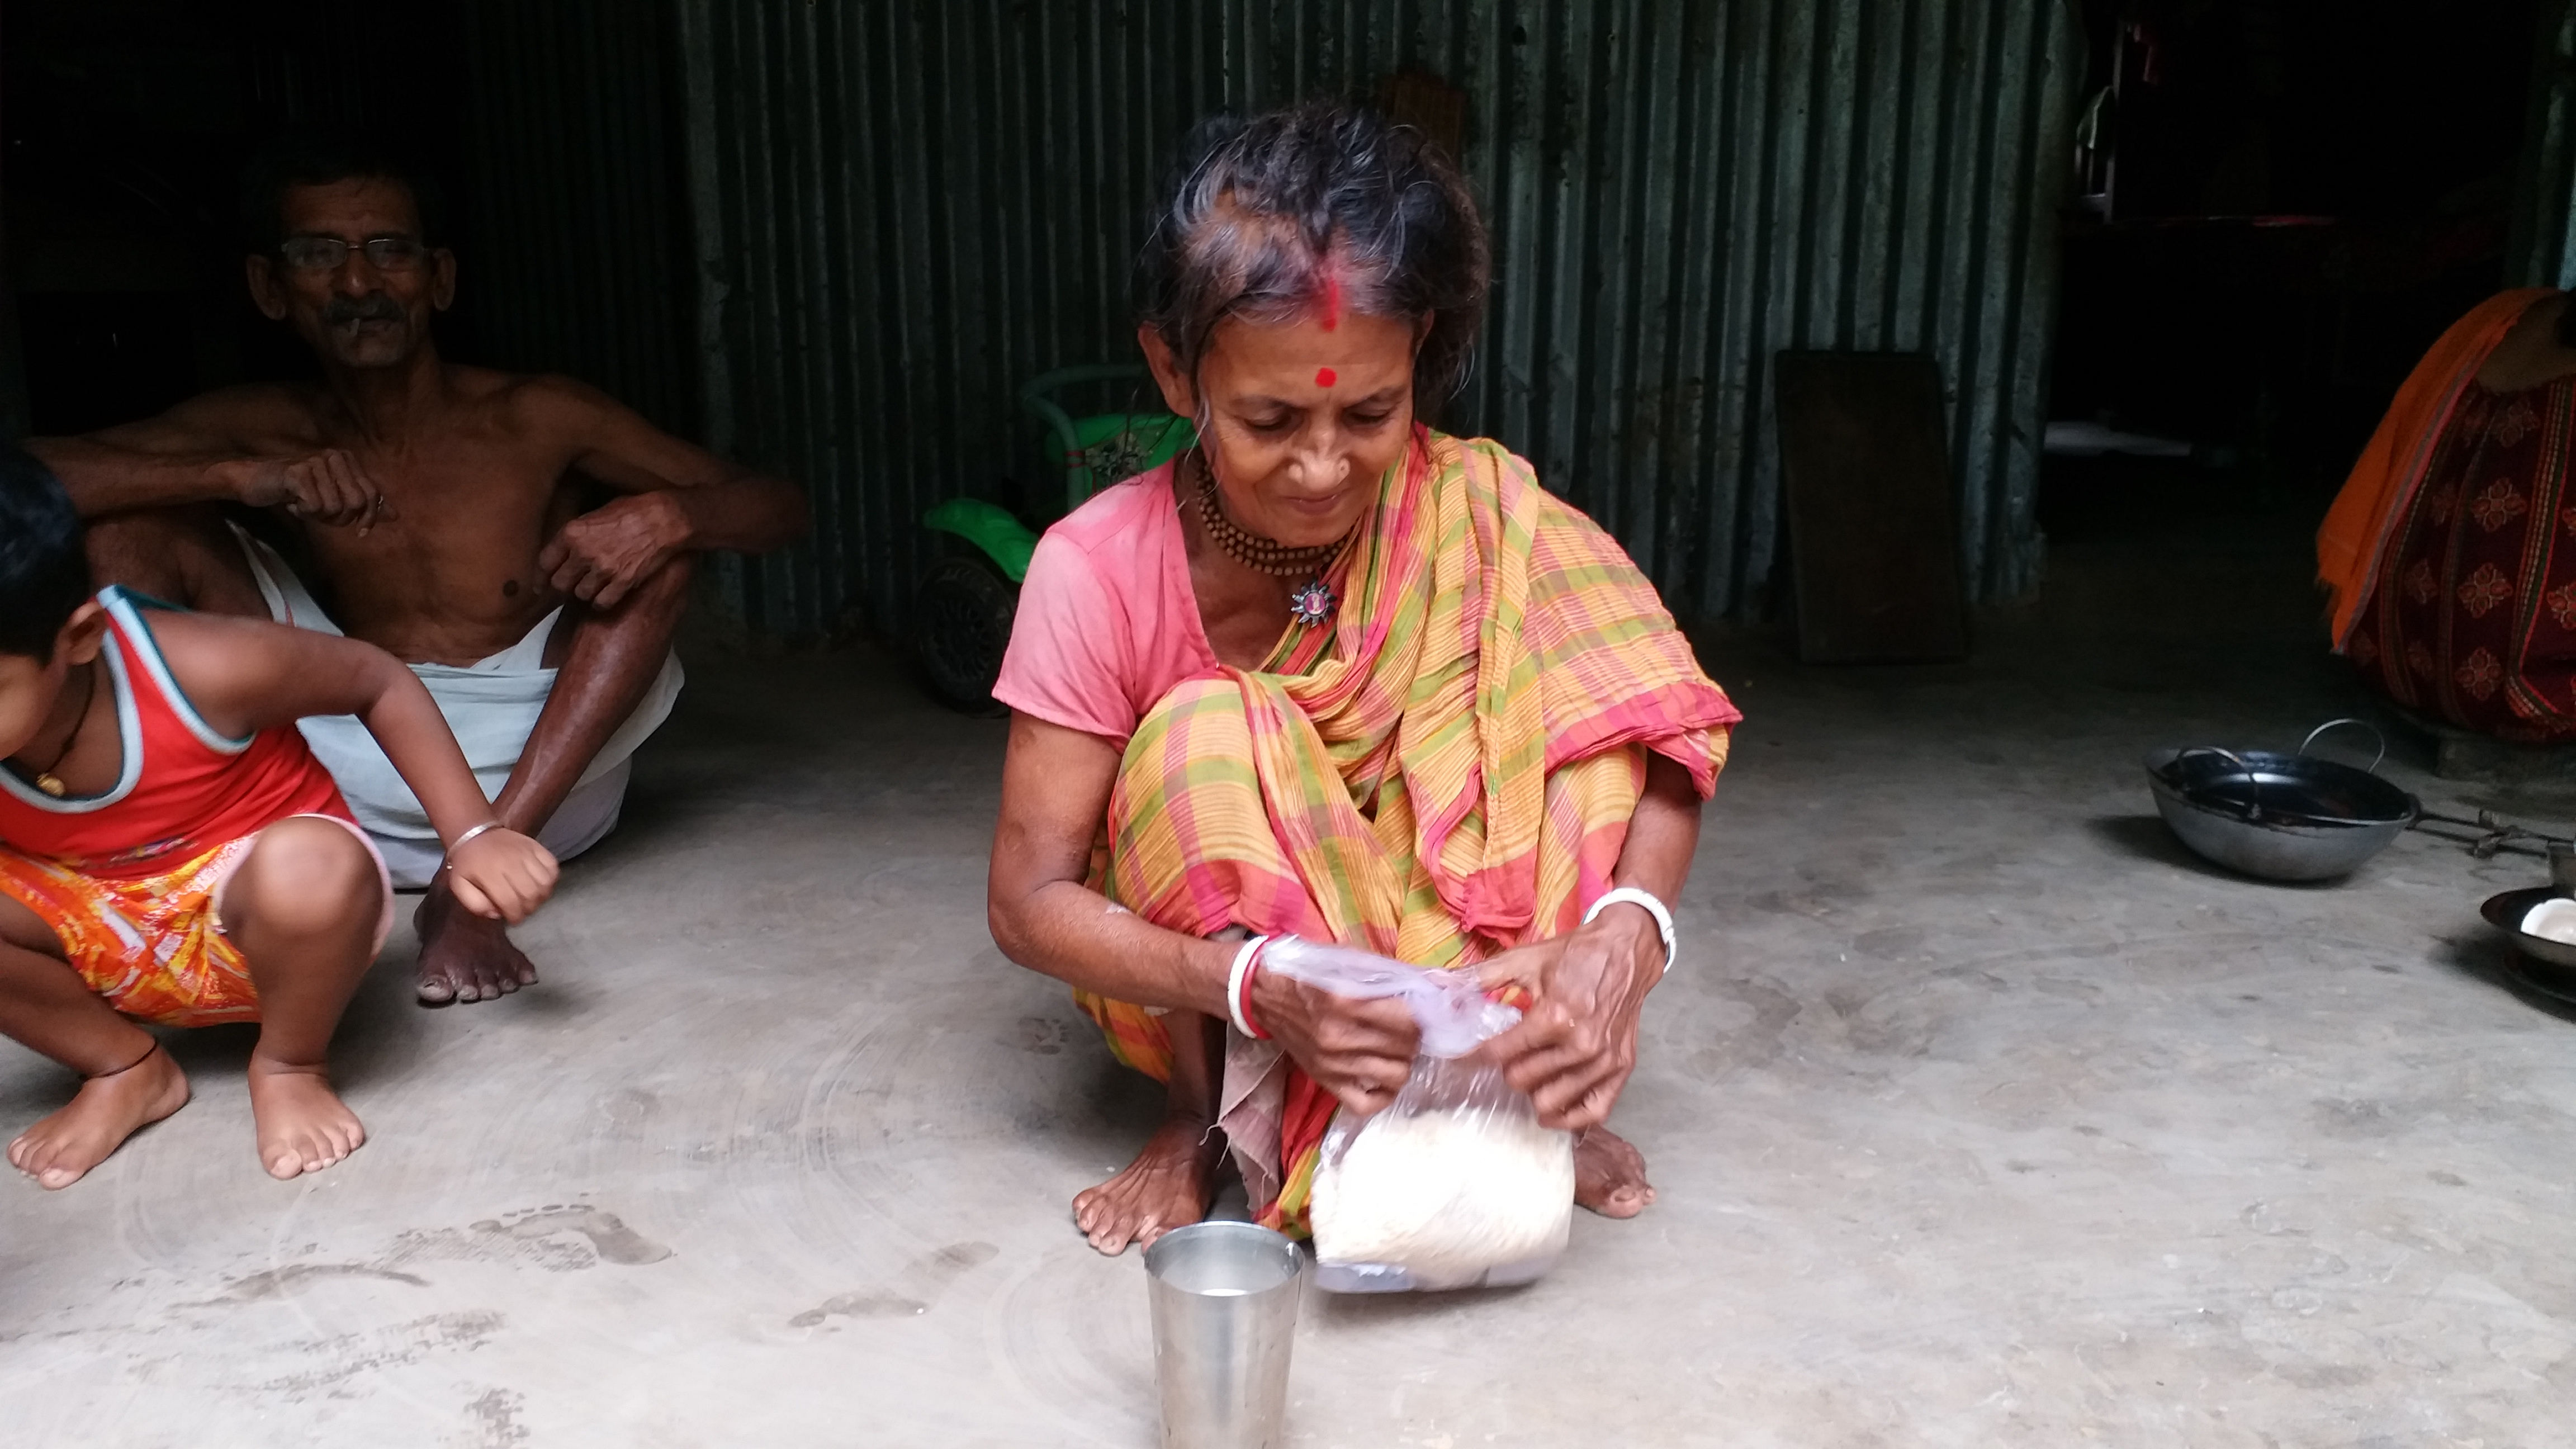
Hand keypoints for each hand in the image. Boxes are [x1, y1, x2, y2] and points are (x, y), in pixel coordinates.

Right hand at [229, 450, 394, 533]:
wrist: (256, 481)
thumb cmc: (298, 491)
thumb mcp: (335, 498)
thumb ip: (365, 505)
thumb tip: (396, 515)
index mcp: (348, 460)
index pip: (373, 494)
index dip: (369, 518)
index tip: (360, 533)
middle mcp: (335, 456)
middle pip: (356, 503)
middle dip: (340, 518)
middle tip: (320, 513)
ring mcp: (316, 462)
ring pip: (334, 507)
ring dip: (318, 515)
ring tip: (304, 504)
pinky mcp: (297, 472)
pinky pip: (314, 506)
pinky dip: (303, 512)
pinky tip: (292, 502)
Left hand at [443, 826, 560, 922]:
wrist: (475, 833)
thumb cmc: (468, 864)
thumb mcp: (459, 886)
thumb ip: (475, 904)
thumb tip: (497, 913)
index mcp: (490, 874)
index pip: (511, 902)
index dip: (515, 916)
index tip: (514, 919)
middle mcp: (511, 862)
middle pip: (531, 894)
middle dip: (529, 908)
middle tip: (523, 910)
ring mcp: (526, 853)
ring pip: (545, 882)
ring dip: (541, 896)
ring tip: (532, 898)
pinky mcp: (536, 846)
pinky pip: (552, 867)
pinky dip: (550, 879)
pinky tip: (540, 883)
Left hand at [538, 493, 687, 608]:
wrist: (664, 519)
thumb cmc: (631, 510)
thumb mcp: (596, 514)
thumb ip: (577, 533)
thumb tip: (565, 550)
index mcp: (572, 533)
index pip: (545, 562)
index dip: (540, 578)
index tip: (540, 586)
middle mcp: (583, 553)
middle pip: (560, 583)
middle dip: (564, 586)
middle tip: (571, 586)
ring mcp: (603, 569)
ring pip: (580, 595)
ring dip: (584, 593)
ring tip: (592, 587)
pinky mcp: (622, 582)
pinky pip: (601, 603)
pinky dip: (601, 603)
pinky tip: (605, 596)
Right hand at [1247, 959, 1422, 1115]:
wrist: (1263, 995)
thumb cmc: (1309, 972)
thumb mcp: (1348, 960)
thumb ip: (1392, 973)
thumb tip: (1441, 983)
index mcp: (1345, 1000)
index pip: (1408, 1018)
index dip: (1422, 1013)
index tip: (1420, 1007)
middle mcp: (1339, 1036)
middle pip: (1406, 1047)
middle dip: (1415, 1035)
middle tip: (1407, 1025)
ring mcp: (1332, 1064)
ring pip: (1396, 1075)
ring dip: (1404, 1060)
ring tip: (1396, 1047)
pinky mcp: (1325, 1082)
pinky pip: (1367, 1104)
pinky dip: (1383, 1093)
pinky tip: (1383, 1074)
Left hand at [1476, 906, 1664, 1129]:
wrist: (1625, 950)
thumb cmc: (1575, 954)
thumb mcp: (1525, 959)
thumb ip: (1481, 977)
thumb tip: (1442, 986)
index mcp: (1555, 1016)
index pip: (1500, 1054)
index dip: (1474, 1056)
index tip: (1463, 1057)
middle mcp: (1581, 1044)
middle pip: (1521, 1080)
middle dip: (1507, 1068)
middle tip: (1509, 1054)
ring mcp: (1604, 1060)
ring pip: (1551, 1100)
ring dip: (1533, 1090)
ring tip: (1531, 1073)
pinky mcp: (1621, 1068)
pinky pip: (1593, 1111)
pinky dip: (1570, 1117)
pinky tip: (1552, 1110)